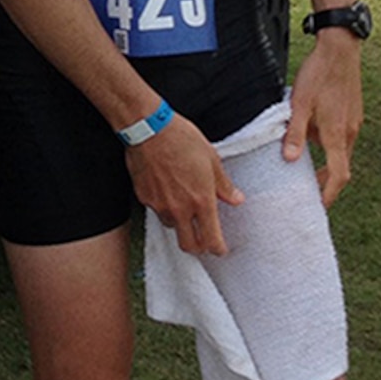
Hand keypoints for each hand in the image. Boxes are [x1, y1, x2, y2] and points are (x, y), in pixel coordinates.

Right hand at [128, 113, 243, 254]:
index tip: (221, 249)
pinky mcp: (144, 198)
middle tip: (204, 242)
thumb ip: (224, 185)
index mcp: (201, 201)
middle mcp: (180, 209)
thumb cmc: (183, 139)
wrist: (149, 129)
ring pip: (172, 227)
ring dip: (181, 224)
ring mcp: (160, 205)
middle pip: (188, 245)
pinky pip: (157, 210)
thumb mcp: (211, 159)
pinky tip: (168, 191)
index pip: (211, 240)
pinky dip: (165, 207)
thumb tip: (236, 199)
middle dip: (198, 248)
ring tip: (185, 209)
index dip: (218, 249)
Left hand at [284, 30, 362, 206]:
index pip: (338, 176)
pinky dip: (329, 147)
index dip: (329, 195)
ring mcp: (353, 122)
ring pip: (341, 152)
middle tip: (308, 194)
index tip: (318, 208)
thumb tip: (291, 160)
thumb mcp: (300, 103)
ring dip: (327, 164)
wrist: (340, 47)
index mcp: (337, 135)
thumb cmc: (319, 73)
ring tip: (306, 169)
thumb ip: (295, 133)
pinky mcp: (352, 113)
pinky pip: (341, 138)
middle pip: (341, 168)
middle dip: (326, 183)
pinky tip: (312, 139)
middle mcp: (349, 132)